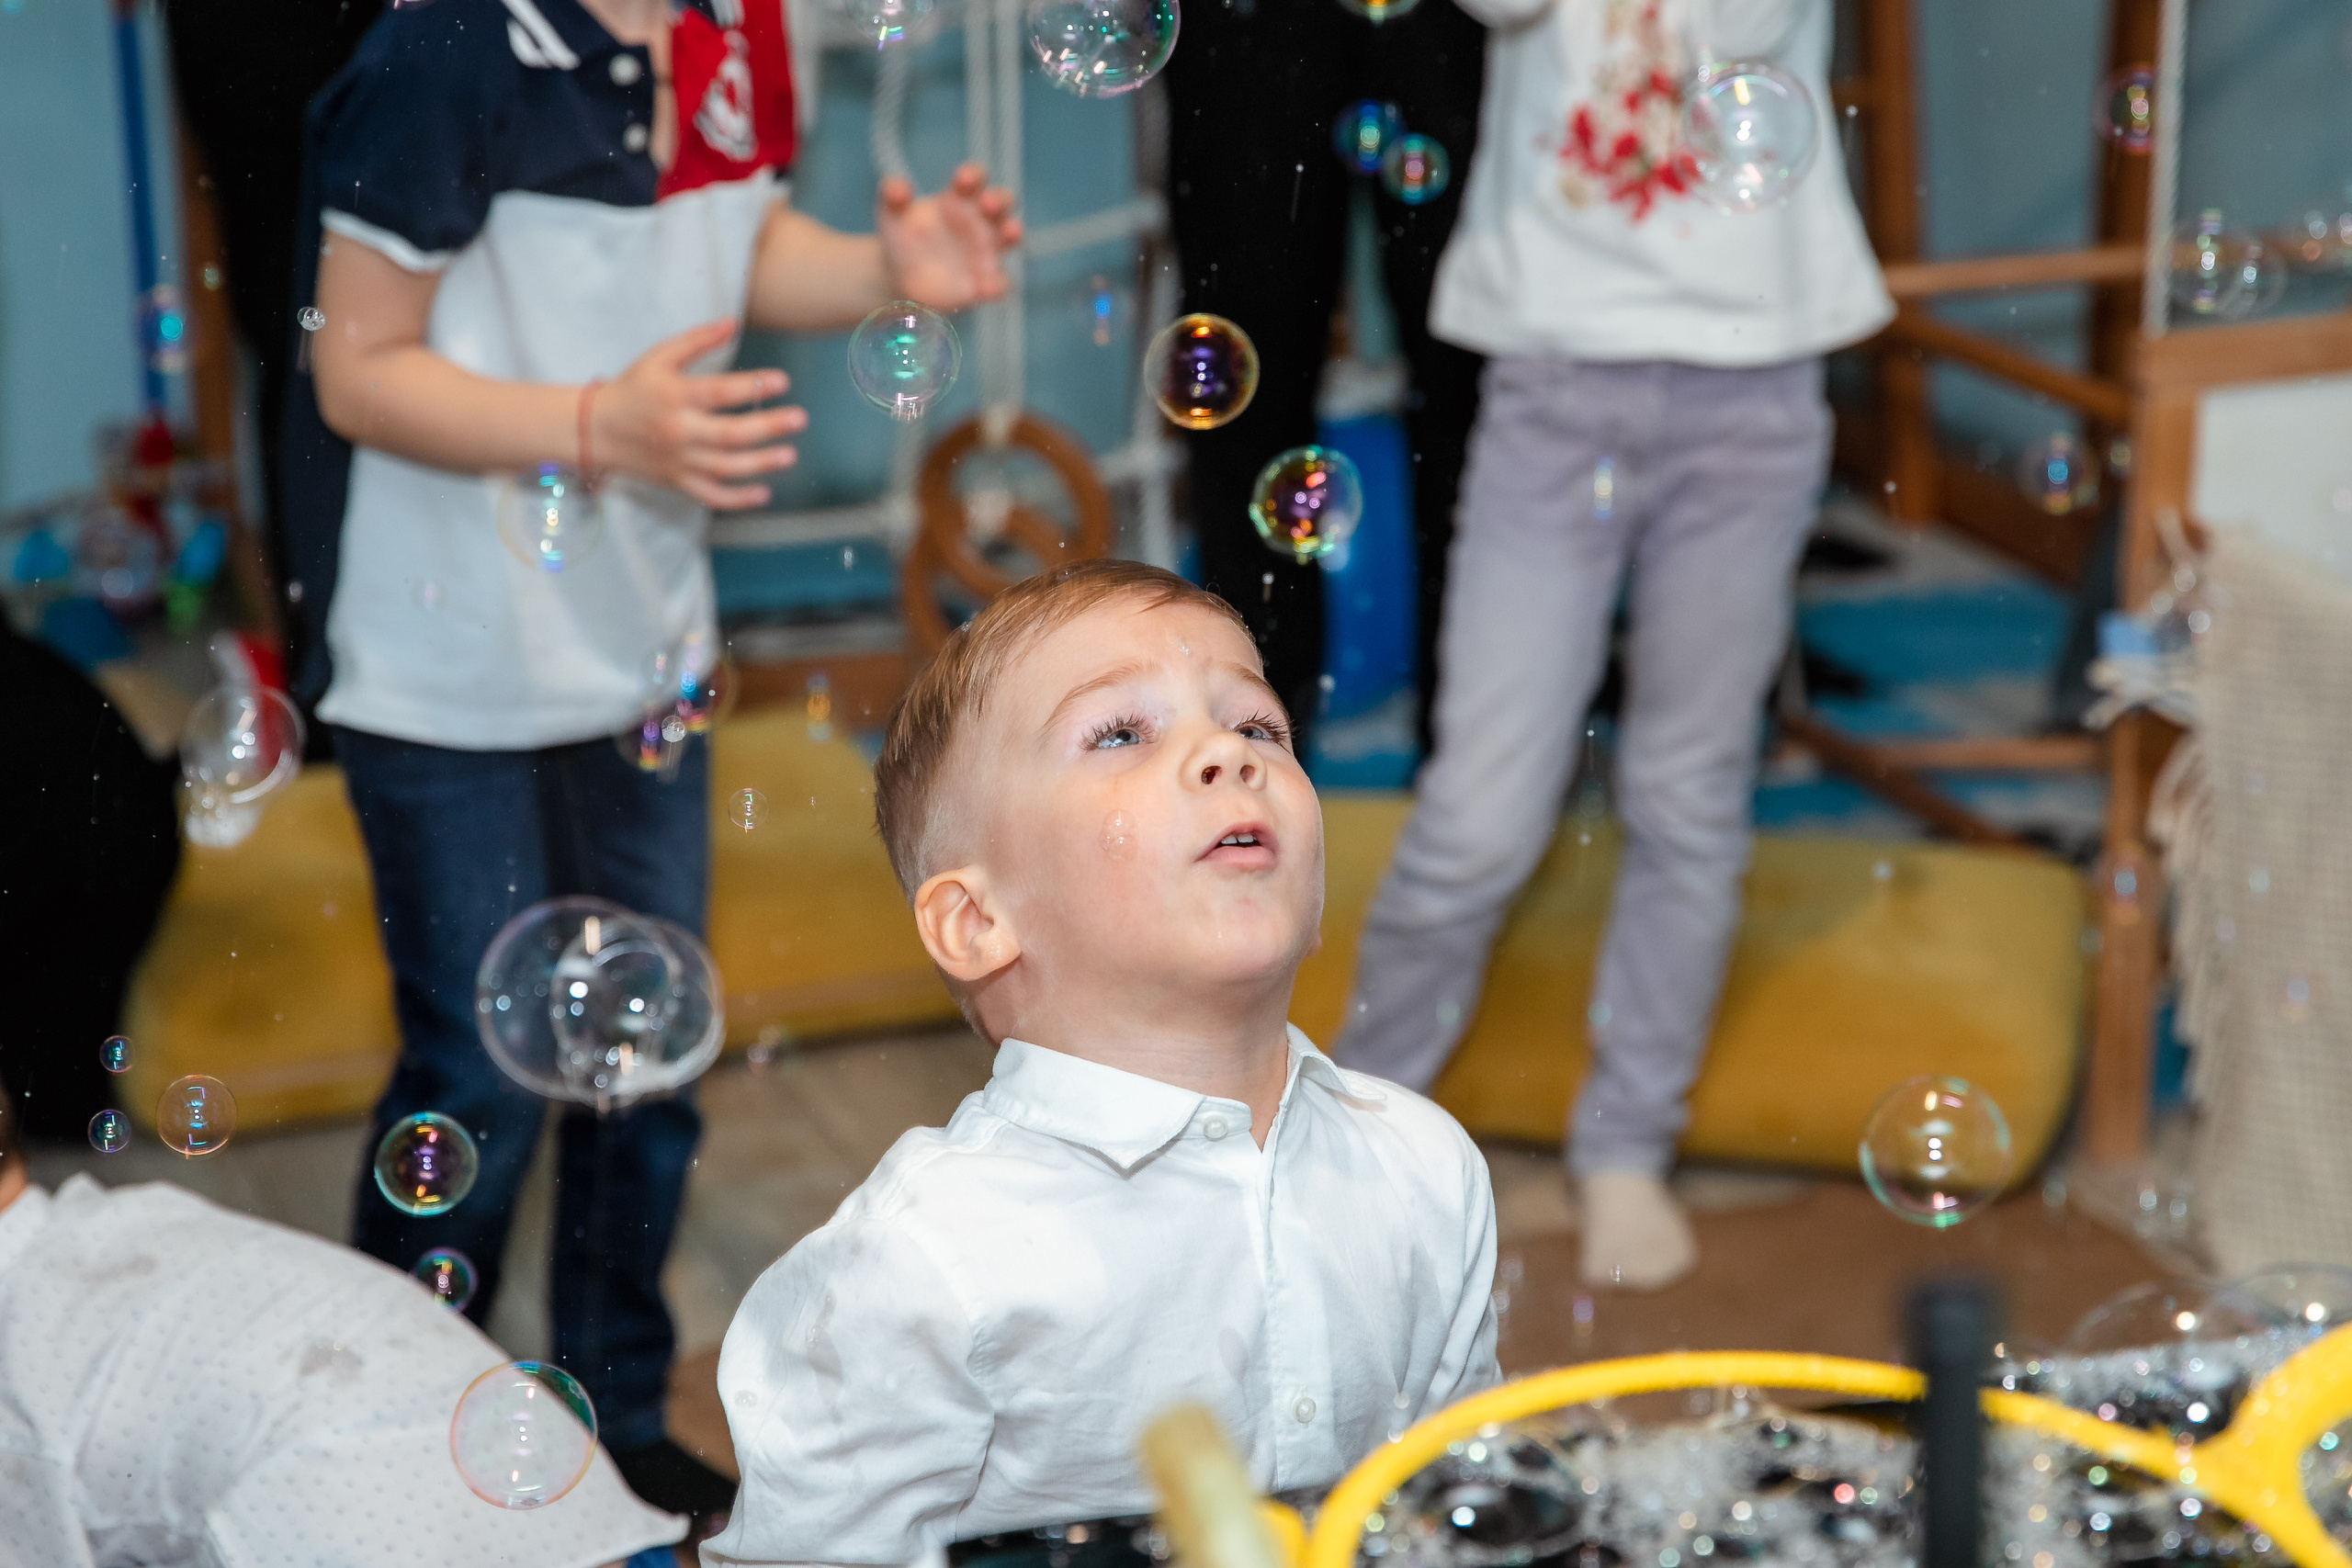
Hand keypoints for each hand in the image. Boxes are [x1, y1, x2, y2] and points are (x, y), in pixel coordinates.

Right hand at [590, 320, 807, 509]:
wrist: (596, 429)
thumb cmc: (633, 389)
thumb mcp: (658, 357)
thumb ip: (696, 340)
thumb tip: (732, 322)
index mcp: (675, 396)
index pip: (719, 392)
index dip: (752, 386)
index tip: (783, 381)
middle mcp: (679, 431)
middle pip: (729, 433)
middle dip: (768, 427)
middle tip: (799, 419)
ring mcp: (679, 460)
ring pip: (726, 467)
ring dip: (760, 464)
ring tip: (789, 455)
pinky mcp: (678, 482)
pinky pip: (711, 496)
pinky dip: (737, 499)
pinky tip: (763, 493)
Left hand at [877, 163, 1023, 311]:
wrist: (899, 277)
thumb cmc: (902, 237)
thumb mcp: (891, 214)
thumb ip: (892, 196)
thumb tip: (897, 187)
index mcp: (959, 199)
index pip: (975, 179)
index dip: (973, 175)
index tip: (962, 178)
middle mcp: (980, 221)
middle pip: (1002, 202)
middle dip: (1000, 199)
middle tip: (987, 203)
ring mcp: (986, 251)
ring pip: (1011, 236)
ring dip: (1013, 232)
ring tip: (1010, 232)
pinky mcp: (984, 282)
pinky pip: (1000, 283)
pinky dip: (998, 285)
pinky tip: (985, 289)